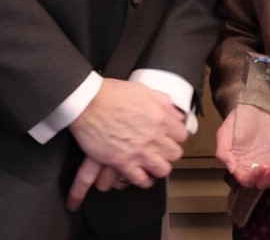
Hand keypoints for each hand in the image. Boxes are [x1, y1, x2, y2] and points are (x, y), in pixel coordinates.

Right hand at [66, 79, 186, 206]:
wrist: (87, 103)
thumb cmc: (111, 94)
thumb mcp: (143, 89)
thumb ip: (163, 102)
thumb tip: (175, 113)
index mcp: (160, 118)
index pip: (182, 135)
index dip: (176, 136)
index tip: (170, 136)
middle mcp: (152, 137)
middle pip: (175, 154)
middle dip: (169, 152)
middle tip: (162, 149)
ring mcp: (138, 152)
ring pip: (162, 170)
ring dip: (159, 167)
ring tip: (153, 163)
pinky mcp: (122, 162)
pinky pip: (141, 179)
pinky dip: (144, 180)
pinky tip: (143, 175)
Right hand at [216, 105, 269, 188]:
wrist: (253, 109)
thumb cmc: (236, 122)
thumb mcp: (224, 134)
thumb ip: (224, 153)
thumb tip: (232, 170)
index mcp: (238, 166)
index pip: (246, 180)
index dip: (254, 177)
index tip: (261, 167)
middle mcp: (251, 169)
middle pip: (261, 183)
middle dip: (269, 179)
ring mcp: (265, 164)